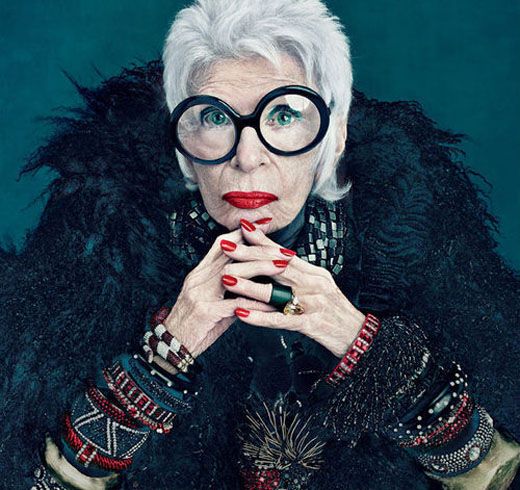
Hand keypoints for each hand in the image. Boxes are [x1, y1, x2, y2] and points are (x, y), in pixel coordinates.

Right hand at [162, 222, 273, 357]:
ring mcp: (200, 294)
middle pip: (231, 254)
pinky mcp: (206, 312)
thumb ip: (228, 290)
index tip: (263, 225)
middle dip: (258, 248)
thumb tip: (252, 285)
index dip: (242, 233)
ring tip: (282, 266)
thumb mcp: (209, 301)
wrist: (170, 348)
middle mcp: (198, 279)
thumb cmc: (193, 325)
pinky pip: (236, 304)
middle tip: (282, 248)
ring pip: (233, 273)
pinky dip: (256, 303)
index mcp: (199, 273)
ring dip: (260, 268)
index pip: (221, 244)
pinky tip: (272, 304)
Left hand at [220, 218, 365, 357]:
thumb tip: (276, 258)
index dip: (262, 240)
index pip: (283, 253)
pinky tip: (241, 313)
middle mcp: (312, 284)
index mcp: (313, 273)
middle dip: (249, 255)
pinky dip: (259, 317)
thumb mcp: (320, 284)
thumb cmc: (334, 309)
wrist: (355, 334)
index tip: (243, 228)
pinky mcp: (308, 323)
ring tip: (227, 279)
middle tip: (226, 246)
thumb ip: (299, 273)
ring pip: (275, 292)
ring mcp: (311, 303)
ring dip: (248, 285)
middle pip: (276, 266)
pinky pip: (279, 320)